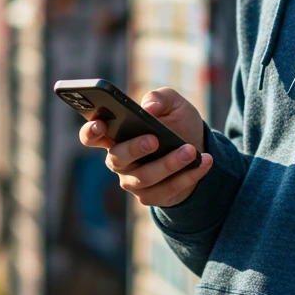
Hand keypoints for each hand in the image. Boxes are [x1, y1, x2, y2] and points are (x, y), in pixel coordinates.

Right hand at [78, 87, 213, 207]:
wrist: (200, 147)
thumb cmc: (178, 123)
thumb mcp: (174, 103)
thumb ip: (160, 98)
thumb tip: (149, 107)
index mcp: (116, 134)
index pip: (92, 135)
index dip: (90, 131)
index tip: (100, 124)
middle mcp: (120, 160)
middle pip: (116, 159)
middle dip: (134, 149)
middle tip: (154, 140)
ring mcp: (134, 181)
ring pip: (145, 178)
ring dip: (169, 164)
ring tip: (190, 151)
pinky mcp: (154, 196)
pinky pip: (167, 190)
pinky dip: (189, 176)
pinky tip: (204, 162)